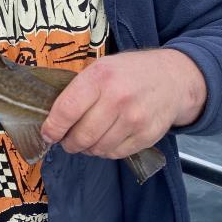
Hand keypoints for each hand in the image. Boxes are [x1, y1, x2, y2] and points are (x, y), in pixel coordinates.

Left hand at [40, 49, 206, 158]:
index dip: (53, 127)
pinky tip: (107, 139)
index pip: (67, 110)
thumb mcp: (101, 67)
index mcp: (101, 77)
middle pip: (81, 135)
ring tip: (88, 139)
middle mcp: (118, 98)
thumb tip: (51, 118)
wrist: (173, 78)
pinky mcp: (147, 135)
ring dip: (87, 148)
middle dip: (69, 142)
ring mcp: (135, 118)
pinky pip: (116, 154)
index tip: (48, 134)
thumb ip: (78, 90)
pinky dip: (106, 151)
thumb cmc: (129, 72)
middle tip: (67, 140)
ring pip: (98, 148)